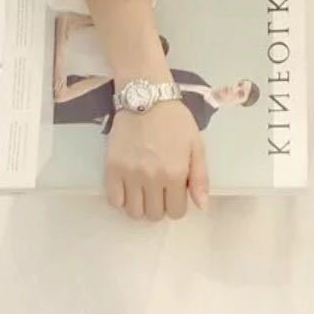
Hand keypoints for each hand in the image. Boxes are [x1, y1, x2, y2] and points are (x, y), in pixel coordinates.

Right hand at [104, 100, 209, 218]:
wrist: (145, 98)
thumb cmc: (174, 120)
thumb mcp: (196, 145)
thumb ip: (200, 177)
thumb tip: (202, 206)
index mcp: (175, 173)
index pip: (176, 212)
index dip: (176, 205)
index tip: (173, 193)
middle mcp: (152, 178)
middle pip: (154, 215)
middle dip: (159, 207)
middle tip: (159, 191)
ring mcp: (130, 175)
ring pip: (134, 212)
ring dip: (141, 207)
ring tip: (143, 192)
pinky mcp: (112, 169)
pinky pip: (114, 200)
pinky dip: (121, 200)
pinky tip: (128, 188)